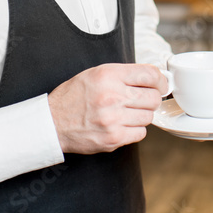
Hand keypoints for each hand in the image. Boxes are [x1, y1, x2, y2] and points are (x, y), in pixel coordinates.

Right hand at [48, 63, 166, 153]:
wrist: (52, 123)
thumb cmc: (73, 97)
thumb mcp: (95, 74)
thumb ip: (123, 74)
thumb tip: (153, 77)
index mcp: (108, 75)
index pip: (150, 75)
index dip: (160, 80)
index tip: (161, 84)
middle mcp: (112, 96)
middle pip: (154, 98)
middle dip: (151, 99)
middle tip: (142, 100)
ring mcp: (113, 119)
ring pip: (149, 117)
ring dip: (142, 115)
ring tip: (126, 113)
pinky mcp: (113, 138)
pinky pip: (140, 133)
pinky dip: (135, 129)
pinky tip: (122, 124)